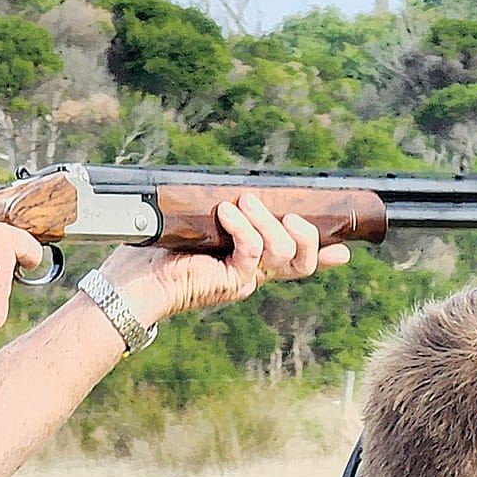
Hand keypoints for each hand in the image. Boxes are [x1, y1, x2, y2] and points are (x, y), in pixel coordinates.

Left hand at [96, 193, 349, 323]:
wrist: (131, 283)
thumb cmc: (155, 251)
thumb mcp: (198, 224)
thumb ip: (226, 214)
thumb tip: (237, 193)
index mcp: (247, 261)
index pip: (294, 261)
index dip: (323, 257)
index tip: (344, 252)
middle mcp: (251, 274)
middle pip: (303, 260)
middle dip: (306, 230)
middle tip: (281, 208)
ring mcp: (243, 280)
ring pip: (286, 252)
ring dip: (267, 220)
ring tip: (240, 204)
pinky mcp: (231, 282)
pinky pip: (255, 251)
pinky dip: (244, 227)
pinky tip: (225, 214)